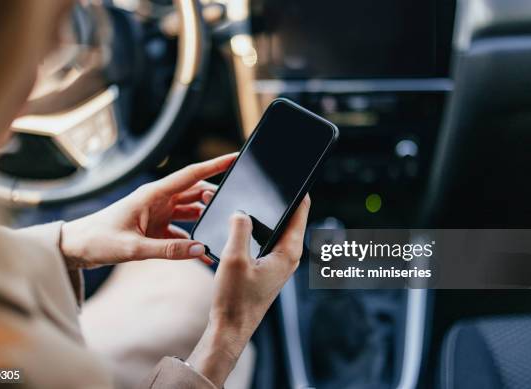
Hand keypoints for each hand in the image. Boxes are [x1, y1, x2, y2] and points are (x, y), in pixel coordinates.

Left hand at [59, 153, 236, 267]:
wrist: (75, 248)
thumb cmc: (97, 240)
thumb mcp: (133, 248)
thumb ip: (168, 250)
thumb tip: (200, 249)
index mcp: (153, 194)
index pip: (190, 175)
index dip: (214, 165)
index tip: (235, 158)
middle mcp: (158, 199)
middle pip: (195, 192)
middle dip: (215, 197)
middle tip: (232, 208)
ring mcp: (157, 213)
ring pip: (191, 210)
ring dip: (205, 218)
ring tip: (221, 228)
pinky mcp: (155, 227)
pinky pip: (181, 231)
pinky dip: (192, 239)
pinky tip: (203, 252)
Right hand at [187, 196, 310, 386]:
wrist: (230, 328)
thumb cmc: (235, 299)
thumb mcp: (233, 258)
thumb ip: (239, 229)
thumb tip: (241, 212)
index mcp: (288, 252)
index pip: (300, 212)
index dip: (298, 190)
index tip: (294, 173)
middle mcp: (288, 257)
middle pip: (289, 218)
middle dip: (278, 200)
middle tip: (267, 182)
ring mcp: (279, 263)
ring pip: (276, 230)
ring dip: (265, 216)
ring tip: (251, 200)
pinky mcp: (268, 268)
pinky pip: (266, 240)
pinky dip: (256, 230)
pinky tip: (240, 225)